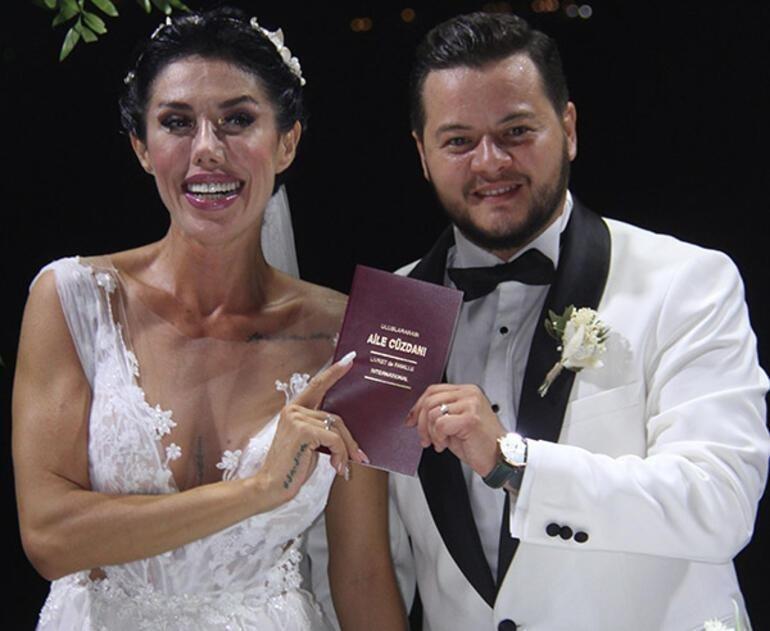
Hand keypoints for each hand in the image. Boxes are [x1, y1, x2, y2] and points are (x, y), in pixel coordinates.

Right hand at [260, 353, 367, 504]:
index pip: (317, 384)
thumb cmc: (291, 468)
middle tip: (360, 457)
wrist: (270, 487)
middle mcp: (294, 409)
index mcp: (294, 409)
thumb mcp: (309, 444)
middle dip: (350, 439)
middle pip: (335, 417)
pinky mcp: (302, 430)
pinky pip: (334, 439)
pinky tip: (336, 468)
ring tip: (344, 467)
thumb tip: (345, 431)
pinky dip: (340, 454)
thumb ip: (322, 430)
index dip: (335, 371)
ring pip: (336, 428)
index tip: (350, 358)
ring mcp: (296, 418)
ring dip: (346, 450)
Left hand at [406, 384, 504, 476]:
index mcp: (466, 391)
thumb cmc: (480, 443)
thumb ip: (440, 413)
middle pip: (430, 400)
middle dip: (421, 423)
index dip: (418, 406)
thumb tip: (416, 414)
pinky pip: (440, 424)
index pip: (433, 390)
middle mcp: (469, 394)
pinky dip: (438, 437)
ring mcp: (471, 404)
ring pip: (432, 413)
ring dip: (431, 433)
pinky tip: (445, 444)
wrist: (499, 458)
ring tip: (440, 442)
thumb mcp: (456, 422)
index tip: (411, 419)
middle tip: (425, 438)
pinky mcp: (470, 418)